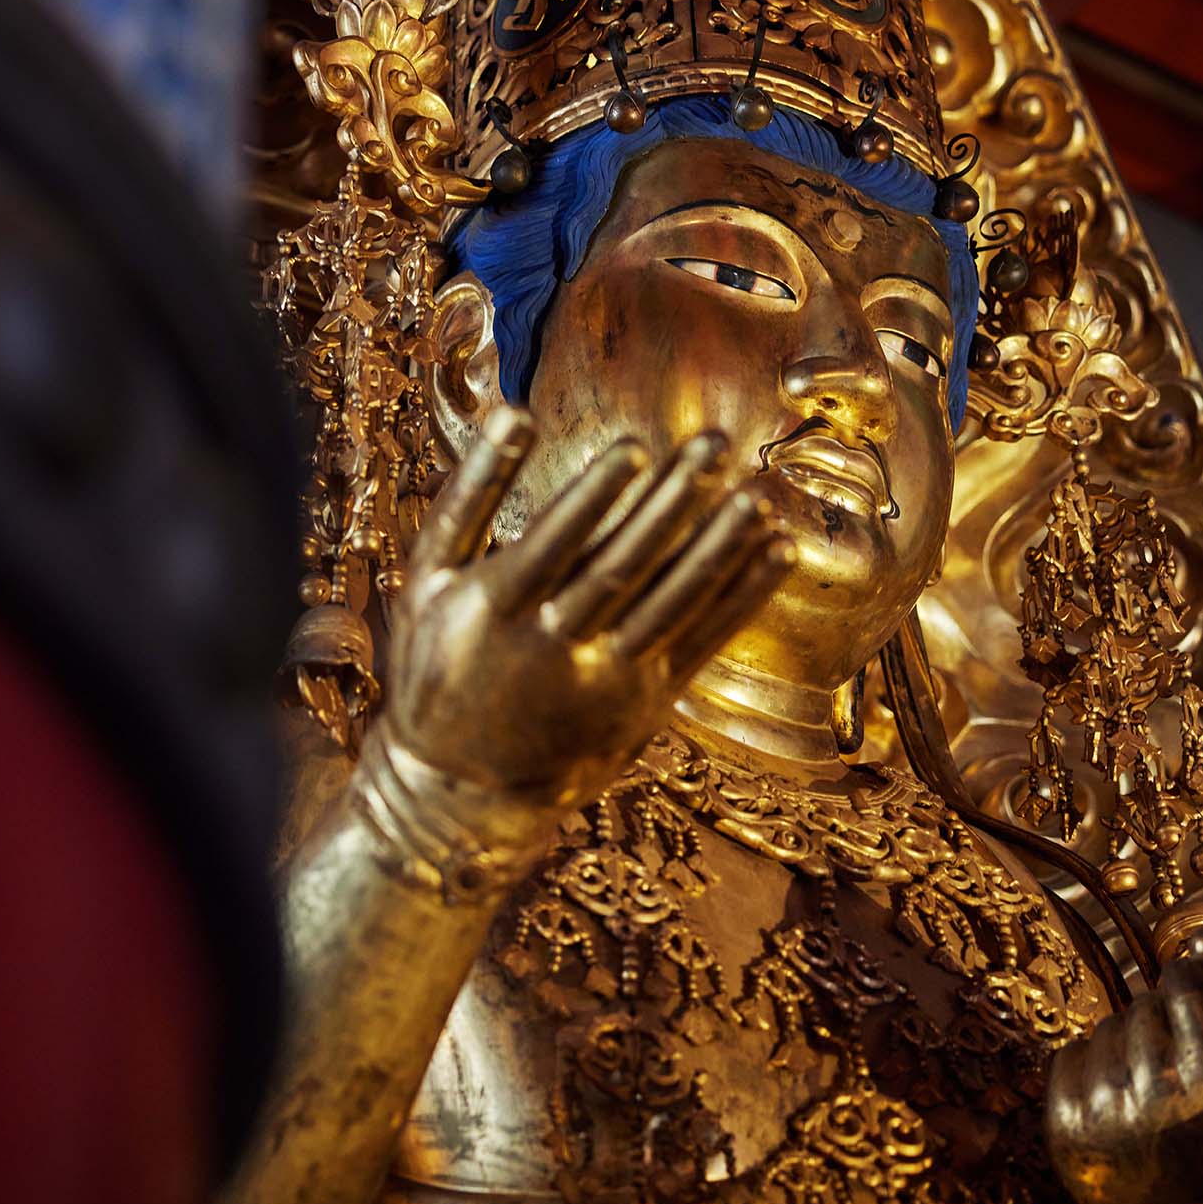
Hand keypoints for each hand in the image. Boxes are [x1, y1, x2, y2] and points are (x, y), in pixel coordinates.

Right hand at [385, 406, 792, 830]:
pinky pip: (704, 640)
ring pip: (673, 603)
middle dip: (673, 503)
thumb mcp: (426, 581)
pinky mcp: (649, 702)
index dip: (595, 496)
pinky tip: (776, 550)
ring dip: (721, 547)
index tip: (635, 446)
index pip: (554, 543)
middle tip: (714, 444)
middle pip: (623, 566)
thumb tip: (512, 413)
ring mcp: (609, 679)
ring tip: (758, 495)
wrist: (460, 790)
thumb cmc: (437, 662)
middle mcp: (556, 646)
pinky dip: (744, 595)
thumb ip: (468, 494)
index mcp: (496, 609)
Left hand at [1046, 945, 1202, 1203]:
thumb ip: (1201, 1037)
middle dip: (1153, 1020)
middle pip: (1142, 1011)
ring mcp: (1104, 1110)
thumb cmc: (1202, 1166)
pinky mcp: (1063, 1126)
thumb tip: (1189, 960)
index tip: (1180, 978)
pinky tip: (1106, 1088)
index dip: (1182, 980)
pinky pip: (1068, 1055)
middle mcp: (1155, 1095)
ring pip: (1105, 1029)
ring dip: (1122, 1042)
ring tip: (1138, 1076)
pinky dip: (1086, 1063)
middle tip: (1162, 1046)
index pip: (1183, 995)